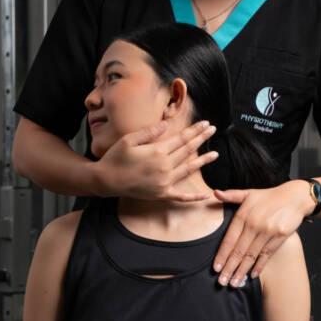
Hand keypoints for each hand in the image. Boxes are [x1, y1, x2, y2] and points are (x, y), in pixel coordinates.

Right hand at [94, 121, 217, 201]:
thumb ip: (149, 132)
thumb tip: (166, 124)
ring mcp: (164, 182)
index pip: (182, 138)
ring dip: (203, 161)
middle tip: (212, 130)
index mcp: (157, 152)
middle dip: (201, 139)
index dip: (195, 130)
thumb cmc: (115, 157)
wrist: (105, 181)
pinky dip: (194, 197)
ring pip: (188, 170)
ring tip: (215, 154)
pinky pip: (181, 196)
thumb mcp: (129, 139)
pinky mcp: (161, 194)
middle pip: (187, 151)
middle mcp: (164, 167)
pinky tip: (206, 195)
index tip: (206, 124)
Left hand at [213, 180, 312, 284]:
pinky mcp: (280, 236)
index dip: (222, 255)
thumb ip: (231, 195)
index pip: (229, 239)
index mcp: (243, 215)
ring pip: (252, 255)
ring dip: (242, 271)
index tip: (216, 268)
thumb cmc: (269, 197)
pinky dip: (259, 266)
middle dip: (229, 268)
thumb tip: (215, 193)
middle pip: (239, 251)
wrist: (295, 197)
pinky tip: (252, 276)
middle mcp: (254, 224)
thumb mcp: (249, 193)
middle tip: (222, 282)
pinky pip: (267, 254)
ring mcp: (267, 231)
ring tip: (234, 283)